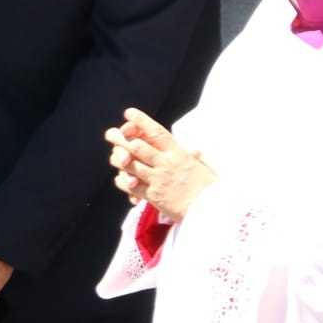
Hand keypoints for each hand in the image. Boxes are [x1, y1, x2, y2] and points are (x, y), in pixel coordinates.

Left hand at [104, 107, 215, 221]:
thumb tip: (194, 150)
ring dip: (119, 159)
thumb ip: (190, 156)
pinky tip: (121, 178)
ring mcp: (158, 180)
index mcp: (178, 153)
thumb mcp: (200, 165)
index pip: (157, 133)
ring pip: (131, 165)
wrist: (211, 209)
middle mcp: (166, 164)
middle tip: (110, 133)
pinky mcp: (153, 196)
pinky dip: (123, 181)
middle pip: (137, 147)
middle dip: (121, 139)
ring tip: (114, 156)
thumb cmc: (206, 186)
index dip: (141, 121)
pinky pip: (131, 186)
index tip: (129, 113)